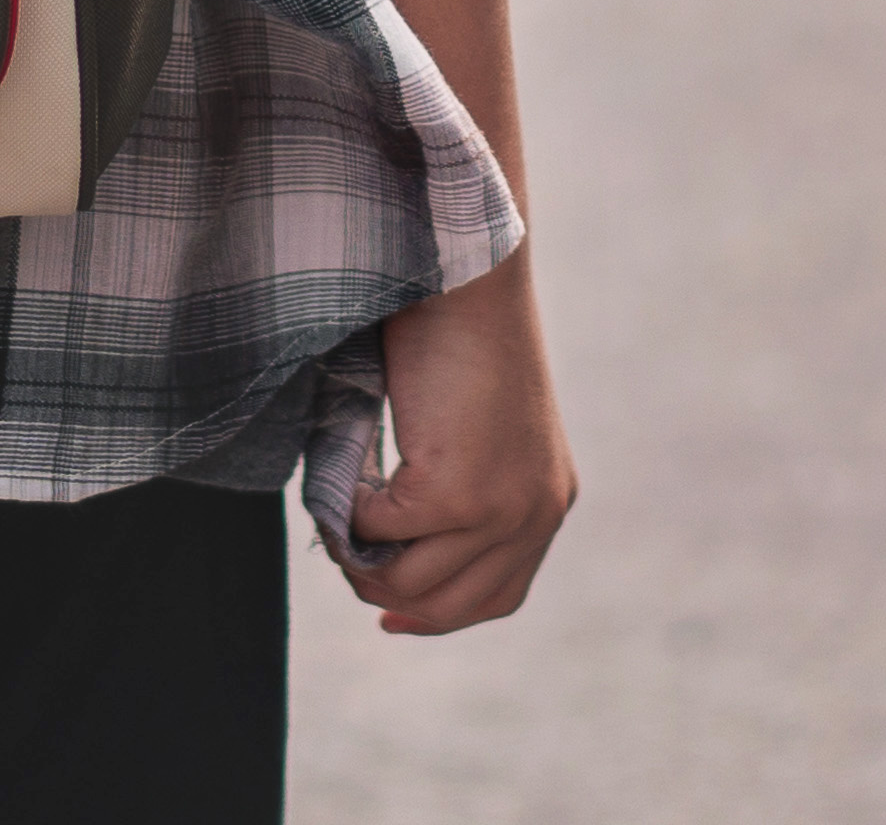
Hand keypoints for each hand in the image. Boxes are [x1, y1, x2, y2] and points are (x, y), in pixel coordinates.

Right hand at [342, 263, 571, 633]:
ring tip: (338, 504)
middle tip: (346, 552)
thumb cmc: (459, 328)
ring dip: (360, 552)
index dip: (437, 615)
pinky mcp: (455, 494)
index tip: (388, 612)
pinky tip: (343, 467)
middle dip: (387, 592)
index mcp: (546, 500)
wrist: (464, 271)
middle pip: (450, 607)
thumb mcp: (474, 428)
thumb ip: (458, 489)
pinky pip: (376, 532)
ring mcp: (499, 509)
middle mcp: (535, 515)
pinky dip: (346, 508)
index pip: (497, 596)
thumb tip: (391, 549)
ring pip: (406, 583)